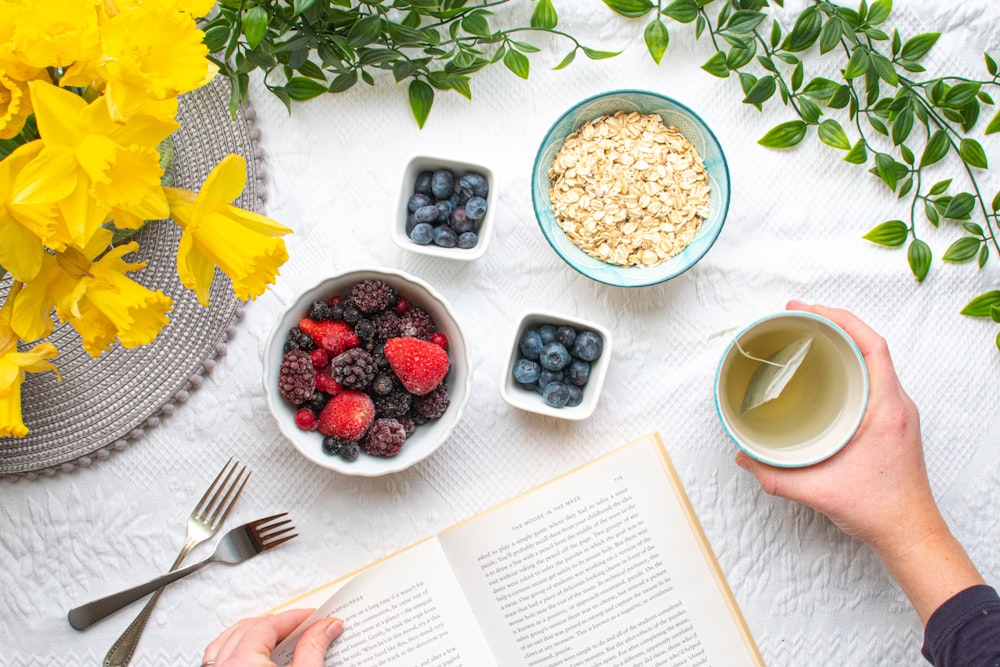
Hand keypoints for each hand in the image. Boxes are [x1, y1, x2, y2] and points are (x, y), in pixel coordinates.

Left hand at [202, 608, 342, 666]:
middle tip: (304, 625)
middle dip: (278, 623)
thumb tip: (327, 626)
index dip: (296, 617)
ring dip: (254, 632)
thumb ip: (314, 650)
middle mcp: (223, 666)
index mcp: (243, 662)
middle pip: (248, 628)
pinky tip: (252, 651)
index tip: (315, 617)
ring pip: (228, 640)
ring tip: (278, 635)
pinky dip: (235, 647)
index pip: (270, 624)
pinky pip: (218, 656)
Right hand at [734, 300, 936, 551]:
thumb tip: (743, 456)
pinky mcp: (893, 421)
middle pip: (870, 344)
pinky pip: (874, 376)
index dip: (840, 319)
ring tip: (808, 333)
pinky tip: (826, 368)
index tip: (806, 309)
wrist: (910, 532)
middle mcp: (897, 405)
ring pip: (874, 359)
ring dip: (843, 341)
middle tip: (797, 314)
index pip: (872, 346)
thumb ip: (774, 476)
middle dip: (834, 322)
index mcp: (886, 410)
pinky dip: (849, 362)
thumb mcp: (817, 492)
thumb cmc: (878, 510)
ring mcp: (897, 412)